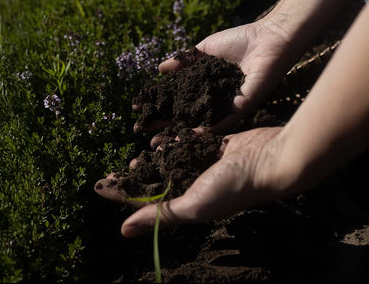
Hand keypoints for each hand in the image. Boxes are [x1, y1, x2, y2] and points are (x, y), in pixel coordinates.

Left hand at [94, 126, 310, 237]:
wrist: (270, 159)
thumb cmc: (234, 186)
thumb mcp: (192, 204)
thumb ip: (159, 214)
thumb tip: (123, 231)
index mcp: (188, 204)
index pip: (146, 202)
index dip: (121, 195)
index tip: (98, 187)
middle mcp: (194, 187)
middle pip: (156, 182)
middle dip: (135, 178)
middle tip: (113, 172)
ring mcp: (205, 166)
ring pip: (171, 162)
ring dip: (153, 159)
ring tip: (134, 157)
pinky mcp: (215, 146)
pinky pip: (190, 143)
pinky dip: (176, 141)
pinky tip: (161, 137)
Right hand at [134, 19, 303, 134]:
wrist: (268, 38)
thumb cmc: (240, 40)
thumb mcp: (205, 50)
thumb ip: (184, 60)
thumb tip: (159, 69)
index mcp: (205, 86)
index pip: (177, 99)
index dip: (158, 105)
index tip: (138, 111)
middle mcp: (214, 99)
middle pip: (184, 115)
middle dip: (163, 124)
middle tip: (142, 132)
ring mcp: (226, 106)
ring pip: (198, 123)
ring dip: (179, 132)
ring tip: (159, 141)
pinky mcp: (241, 108)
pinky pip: (221, 123)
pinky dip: (205, 130)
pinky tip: (188, 136)